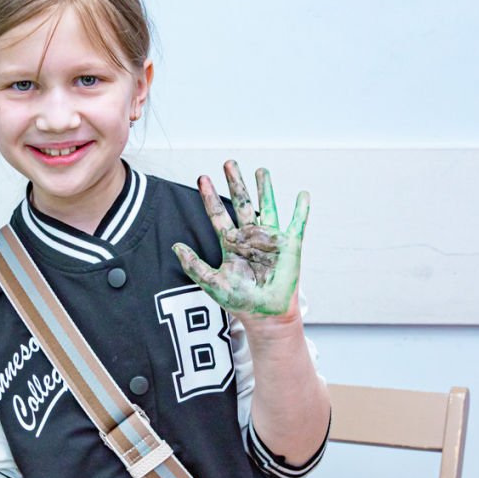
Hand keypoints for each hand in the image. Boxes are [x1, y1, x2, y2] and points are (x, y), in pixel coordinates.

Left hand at [172, 160, 309, 319]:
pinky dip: (301, 209)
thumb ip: (194, 266)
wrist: (265, 314)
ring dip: (264, 188)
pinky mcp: (290, 245)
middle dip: (235, 183)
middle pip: (242, 203)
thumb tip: (175, 246)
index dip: (210, 197)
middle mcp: (250, 237)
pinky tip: (303, 194)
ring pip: (267, 207)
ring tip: (261, 170)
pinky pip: (297, 223)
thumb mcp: (213, 283)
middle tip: (229, 163)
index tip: (202, 178)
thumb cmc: (240, 301)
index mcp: (231, 243)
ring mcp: (270, 239)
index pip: (218, 214)